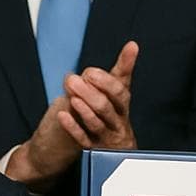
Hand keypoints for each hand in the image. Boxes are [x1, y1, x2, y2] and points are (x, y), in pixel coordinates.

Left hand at [5, 42, 141, 189]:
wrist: (113, 148)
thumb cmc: (114, 114)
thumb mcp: (117, 92)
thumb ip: (123, 69)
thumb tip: (133, 45)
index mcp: (122, 106)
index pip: (119, 92)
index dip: (105, 82)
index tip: (90, 72)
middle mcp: (117, 122)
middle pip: (107, 107)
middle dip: (90, 93)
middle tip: (72, 80)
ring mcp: (106, 136)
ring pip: (96, 123)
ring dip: (83, 109)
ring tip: (72, 97)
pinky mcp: (94, 149)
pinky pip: (84, 139)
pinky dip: (73, 127)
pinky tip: (62, 116)